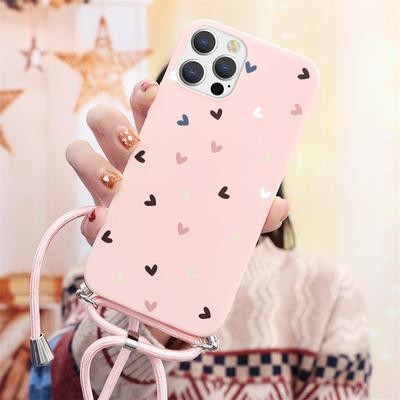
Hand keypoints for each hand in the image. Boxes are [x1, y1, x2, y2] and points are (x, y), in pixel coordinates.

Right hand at [66, 78, 288, 343]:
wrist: (186, 268)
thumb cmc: (208, 225)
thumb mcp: (235, 214)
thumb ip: (256, 208)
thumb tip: (279, 205)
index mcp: (162, 146)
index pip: (146, 105)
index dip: (146, 94)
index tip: (157, 94)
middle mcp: (131, 162)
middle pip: (105, 121)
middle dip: (112, 121)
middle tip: (135, 139)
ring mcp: (111, 191)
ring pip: (80, 155)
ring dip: (92, 163)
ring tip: (118, 183)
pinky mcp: (102, 227)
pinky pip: (84, 219)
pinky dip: (92, 221)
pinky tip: (110, 224)